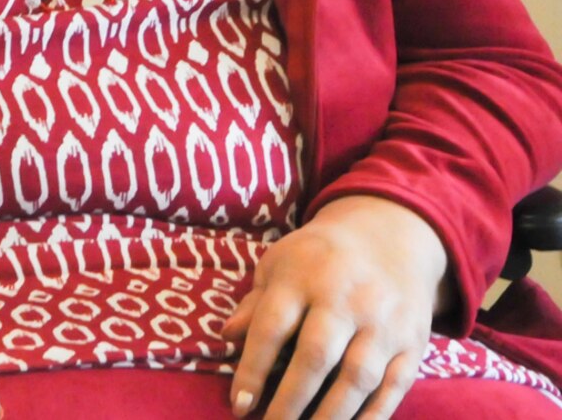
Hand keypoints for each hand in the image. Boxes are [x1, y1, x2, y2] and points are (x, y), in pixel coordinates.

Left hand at [225, 195, 448, 419]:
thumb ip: (255, 303)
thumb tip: (226, 337)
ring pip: (358, 377)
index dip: (253, 370)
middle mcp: (345, 298)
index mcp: (302, 276)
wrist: (389, 237)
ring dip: (331, 416)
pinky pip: (394, 386)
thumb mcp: (279, 265)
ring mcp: (383, 321)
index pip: (272, 327)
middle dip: (291, 400)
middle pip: (317, 355)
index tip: (239, 406)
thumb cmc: (317, 258)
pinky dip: (373, 416)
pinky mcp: (413, 341)